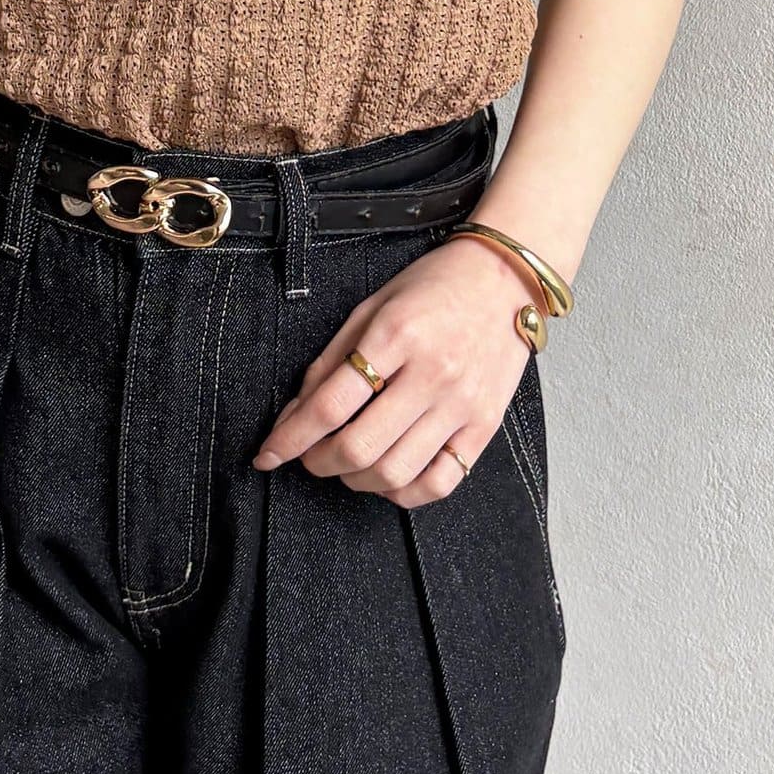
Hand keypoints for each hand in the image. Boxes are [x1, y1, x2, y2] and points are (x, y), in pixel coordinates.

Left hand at [251, 233, 538, 507]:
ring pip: (395, 472)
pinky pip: (440, 482)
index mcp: (396, 335)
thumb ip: (331, 360)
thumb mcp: (371, 307)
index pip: (331, 404)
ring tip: (345, 463)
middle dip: (317, 462)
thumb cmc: (434, 288)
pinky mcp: (485, 427)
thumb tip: (295, 413)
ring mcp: (462, 405)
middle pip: (359, 446)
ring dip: (355, 479)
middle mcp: (431, 374)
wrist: (506, 281)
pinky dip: (403, 492)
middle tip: (307, 456)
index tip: (267, 454)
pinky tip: (387, 475)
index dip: (290, 438)